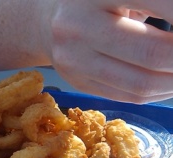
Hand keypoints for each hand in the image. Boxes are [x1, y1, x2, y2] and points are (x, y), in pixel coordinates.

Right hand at [45, 0, 172, 102]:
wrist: (48, 20)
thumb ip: (161, 4)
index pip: (164, 6)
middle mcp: (77, 25)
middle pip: (153, 52)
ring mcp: (72, 58)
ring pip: (141, 83)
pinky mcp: (76, 81)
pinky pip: (128, 96)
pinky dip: (161, 92)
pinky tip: (171, 82)